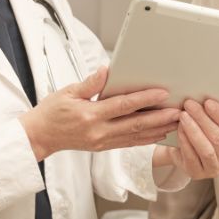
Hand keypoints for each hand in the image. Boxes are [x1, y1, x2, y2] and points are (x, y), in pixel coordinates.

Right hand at [19, 67, 180, 160]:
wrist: (40, 137)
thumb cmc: (52, 113)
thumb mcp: (68, 92)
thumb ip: (90, 83)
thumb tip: (106, 70)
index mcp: (90, 115)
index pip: (123, 106)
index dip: (144, 99)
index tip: (162, 93)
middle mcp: (99, 132)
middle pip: (135, 124)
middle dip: (160, 117)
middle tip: (178, 112)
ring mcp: (102, 142)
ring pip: (136, 137)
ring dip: (158, 129)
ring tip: (176, 123)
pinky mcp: (104, 148)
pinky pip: (129, 143)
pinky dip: (146, 139)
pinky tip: (158, 134)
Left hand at [154, 99, 218, 179]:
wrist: (182, 154)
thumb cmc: (201, 136)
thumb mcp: (213, 126)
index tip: (208, 101)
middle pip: (218, 138)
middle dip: (202, 118)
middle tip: (190, 104)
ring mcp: (214, 170)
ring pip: (206, 149)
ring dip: (194, 130)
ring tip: (183, 115)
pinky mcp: (197, 174)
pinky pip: (191, 156)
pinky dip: (185, 141)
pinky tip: (179, 129)